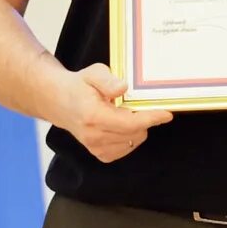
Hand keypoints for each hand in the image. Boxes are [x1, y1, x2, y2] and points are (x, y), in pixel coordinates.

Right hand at [50, 63, 169, 163]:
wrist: (60, 102)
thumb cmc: (79, 86)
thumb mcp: (93, 73)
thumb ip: (108, 80)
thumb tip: (123, 87)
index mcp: (93, 116)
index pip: (130, 123)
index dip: (151, 118)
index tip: (166, 114)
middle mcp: (94, 136)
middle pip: (135, 133)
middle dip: (142, 119)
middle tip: (132, 105)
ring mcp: (95, 147)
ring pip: (134, 141)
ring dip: (136, 128)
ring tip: (120, 113)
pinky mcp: (99, 154)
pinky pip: (126, 148)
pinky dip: (129, 137)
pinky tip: (119, 125)